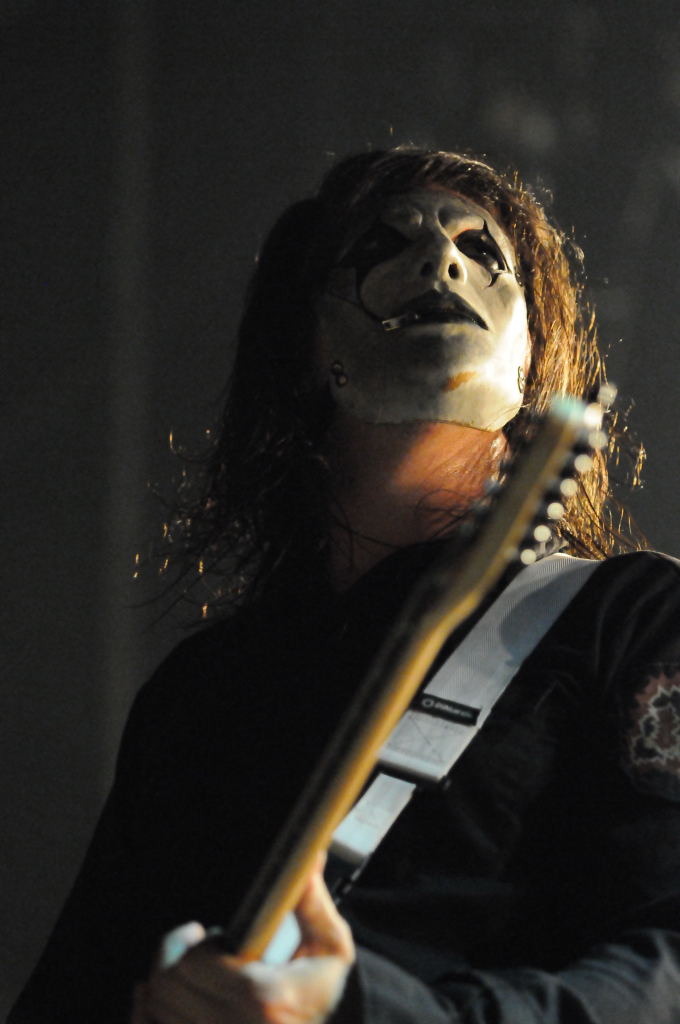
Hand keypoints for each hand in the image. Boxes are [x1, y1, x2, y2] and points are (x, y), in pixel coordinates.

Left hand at [132, 861, 354, 1023]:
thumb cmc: (325, 993)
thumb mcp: (329, 946)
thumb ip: (311, 902)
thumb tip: (311, 855)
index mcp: (265, 999)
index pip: (195, 963)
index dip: (198, 943)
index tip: (214, 935)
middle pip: (166, 985)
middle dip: (176, 958)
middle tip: (199, 947)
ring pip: (154, 1010)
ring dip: (165, 985)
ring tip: (192, 975)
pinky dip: (149, 1012)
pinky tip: (167, 999)